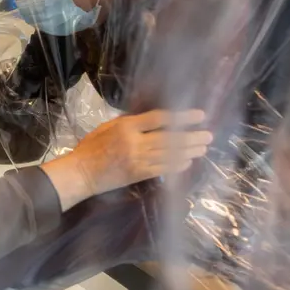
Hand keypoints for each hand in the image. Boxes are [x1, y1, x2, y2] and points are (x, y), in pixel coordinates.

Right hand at [41, 110, 212, 210]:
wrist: (81, 172)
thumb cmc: (91, 147)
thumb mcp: (107, 126)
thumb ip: (129, 122)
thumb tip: (153, 119)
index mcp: (126, 126)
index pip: (160, 119)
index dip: (182, 117)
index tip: (198, 115)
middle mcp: (134, 142)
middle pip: (170, 138)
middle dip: (191, 137)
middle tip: (208, 135)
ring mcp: (137, 160)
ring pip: (169, 154)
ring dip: (189, 151)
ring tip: (203, 147)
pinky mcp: (138, 174)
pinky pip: (162, 169)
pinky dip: (177, 165)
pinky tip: (188, 162)